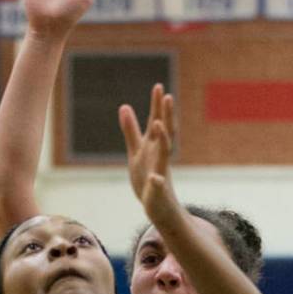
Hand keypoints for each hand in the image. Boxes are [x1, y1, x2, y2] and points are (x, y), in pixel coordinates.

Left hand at [119, 84, 178, 227]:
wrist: (159, 206)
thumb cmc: (148, 177)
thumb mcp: (136, 151)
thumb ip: (131, 130)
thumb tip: (125, 106)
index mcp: (153, 147)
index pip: (157, 123)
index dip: (157, 106)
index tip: (159, 87)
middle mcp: (159, 157)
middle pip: (165, 133)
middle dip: (166, 115)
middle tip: (167, 96)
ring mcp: (160, 172)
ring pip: (163, 155)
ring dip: (162, 140)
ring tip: (158, 124)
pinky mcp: (157, 191)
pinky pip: (158, 186)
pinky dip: (157, 182)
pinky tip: (156, 178)